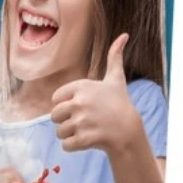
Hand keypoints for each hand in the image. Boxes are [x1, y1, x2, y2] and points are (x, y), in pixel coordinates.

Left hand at [51, 35, 139, 153]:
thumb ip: (114, 58)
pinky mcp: (84, 139)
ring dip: (70, 135)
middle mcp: (80, 102)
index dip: (66, 105)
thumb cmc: (119, 104)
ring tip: (87, 130)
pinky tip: (88, 141)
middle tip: (84, 121)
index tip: (83, 107)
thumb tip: (124, 35)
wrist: (129, 131)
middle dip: (65, 121)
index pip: (55, 99)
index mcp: (81, 87)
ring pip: (59, 132)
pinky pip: (65, 145)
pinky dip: (74, 146)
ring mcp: (82, 121)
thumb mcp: (115, 80)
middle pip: (53, 116)